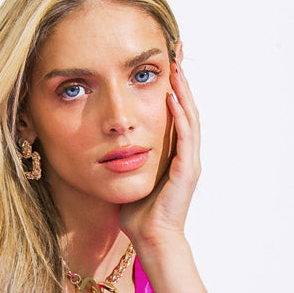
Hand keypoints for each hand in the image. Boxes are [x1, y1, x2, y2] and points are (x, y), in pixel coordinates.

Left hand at [119, 57, 200, 250]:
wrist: (152, 241)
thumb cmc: (138, 216)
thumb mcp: (129, 177)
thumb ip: (123, 159)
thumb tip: (104, 144)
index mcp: (174, 155)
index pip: (175, 113)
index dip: (171, 88)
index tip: (163, 63)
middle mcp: (186, 155)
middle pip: (186, 108)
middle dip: (181, 80)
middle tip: (176, 51)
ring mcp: (189, 162)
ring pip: (189, 117)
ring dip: (183, 91)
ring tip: (176, 66)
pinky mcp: (187, 171)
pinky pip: (185, 137)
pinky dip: (179, 115)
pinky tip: (171, 96)